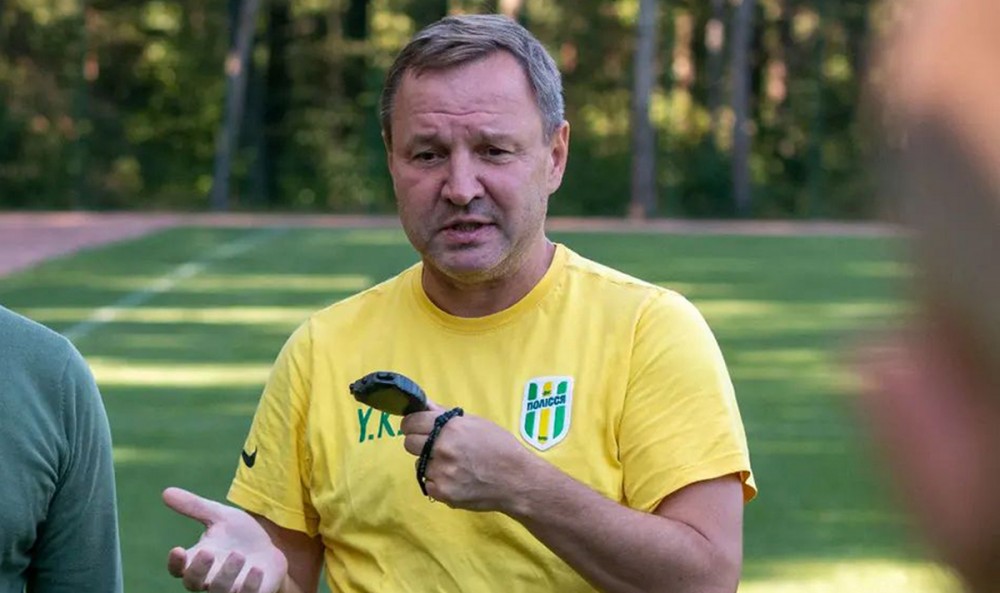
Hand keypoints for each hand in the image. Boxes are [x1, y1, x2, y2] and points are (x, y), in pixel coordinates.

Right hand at [163, 487, 287, 592]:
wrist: (270, 552)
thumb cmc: (240, 537)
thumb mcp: (220, 517)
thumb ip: (195, 507)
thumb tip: (166, 491)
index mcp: (198, 561)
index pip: (178, 569)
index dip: (175, 563)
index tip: (177, 550)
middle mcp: (210, 580)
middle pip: (194, 583)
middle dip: (199, 569)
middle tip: (207, 551)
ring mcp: (230, 590)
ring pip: (220, 591)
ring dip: (227, 575)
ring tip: (238, 554)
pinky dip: (251, 586)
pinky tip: (257, 569)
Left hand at [399, 401, 537, 511]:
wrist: (518, 480)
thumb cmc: (501, 447)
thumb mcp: (476, 423)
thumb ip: (445, 415)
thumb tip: (424, 404)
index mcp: (450, 428)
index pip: (412, 422)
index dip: (412, 423)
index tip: (416, 427)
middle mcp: (442, 449)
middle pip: (409, 443)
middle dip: (418, 442)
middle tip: (435, 446)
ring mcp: (441, 473)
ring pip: (419, 464)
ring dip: (430, 463)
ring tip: (453, 465)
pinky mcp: (443, 494)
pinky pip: (428, 484)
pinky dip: (437, 482)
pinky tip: (456, 478)